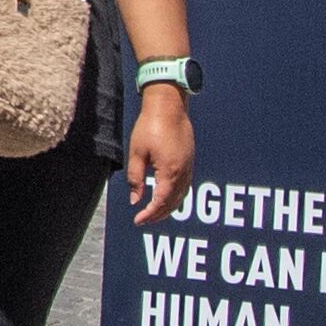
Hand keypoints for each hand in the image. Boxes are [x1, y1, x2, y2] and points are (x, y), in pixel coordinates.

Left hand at [126, 84, 194, 222]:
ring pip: (182, 196)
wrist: (168, 105)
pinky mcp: (190, 160)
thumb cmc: (150, 126)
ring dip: (168, 207)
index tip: (137, 220)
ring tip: (153, 213)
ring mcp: (189, 166)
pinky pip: (185, 186)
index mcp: (170, 172)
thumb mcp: (137, 153)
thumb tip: (135, 200)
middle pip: (173, 203)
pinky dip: (175, 196)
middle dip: (158, 215)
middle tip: (144, 220)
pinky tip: (166, 197)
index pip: (161, 202)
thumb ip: (136, 178)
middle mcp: (183, 172)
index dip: (149, 215)